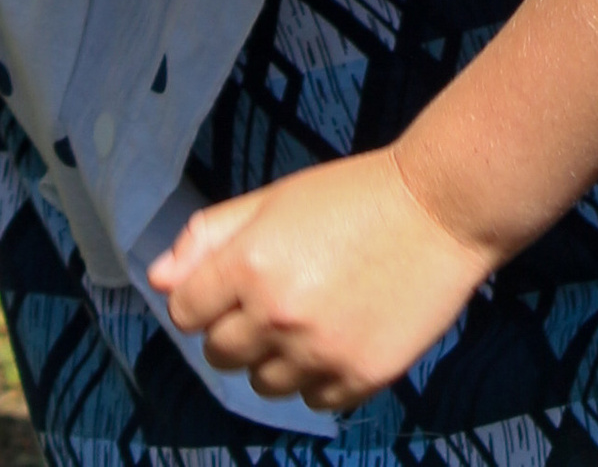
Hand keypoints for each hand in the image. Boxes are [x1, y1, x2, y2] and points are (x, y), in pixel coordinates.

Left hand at [150, 144, 491, 407]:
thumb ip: (210, 236)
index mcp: (249, 264)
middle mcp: (276, 316)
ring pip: (264, 384)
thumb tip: (157, 279)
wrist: (440, 209)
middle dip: (237, 329)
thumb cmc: (352, 196)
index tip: (232, 283)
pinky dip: (319, 377)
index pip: (185, 312)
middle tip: (278, 296)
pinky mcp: (358, 380)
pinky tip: (342, 335)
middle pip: (219, 354)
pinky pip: (313, 401)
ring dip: (276, 357)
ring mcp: (318, 354)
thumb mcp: (276, 199)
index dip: (204, 298)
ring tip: (314, 315)